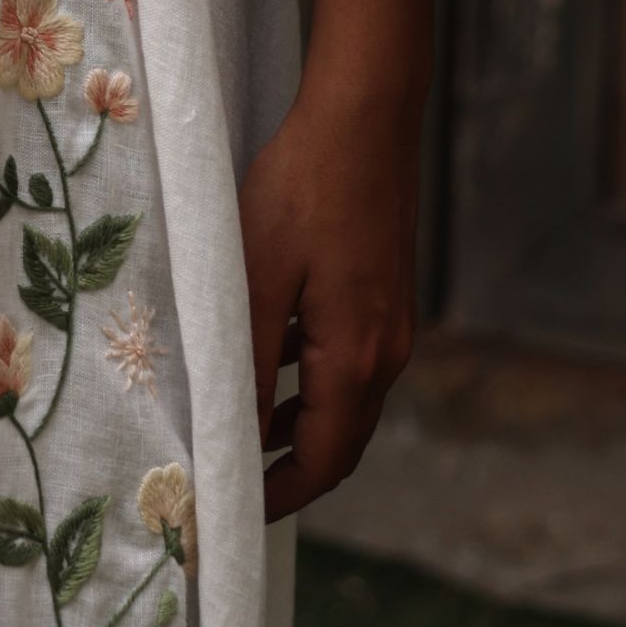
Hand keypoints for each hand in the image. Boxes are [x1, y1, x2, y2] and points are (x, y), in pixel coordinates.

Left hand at [237, 77, 421, 521]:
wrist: (366, 114)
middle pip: (342, 441)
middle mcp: (386, 351)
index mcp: (356, 358)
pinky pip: (349, 360)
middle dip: (292, 470)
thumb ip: (247, 359)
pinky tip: (270, 357)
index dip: (279, 494)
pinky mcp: (386, 291)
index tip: (234, 512)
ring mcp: (392, 321)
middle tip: (236, 483)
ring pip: (347, 400)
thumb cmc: (305, 188)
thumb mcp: (258, 276)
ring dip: (301, 424)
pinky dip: (312, 380)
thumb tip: (233, 433)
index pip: (323, 461)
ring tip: (243, 429)